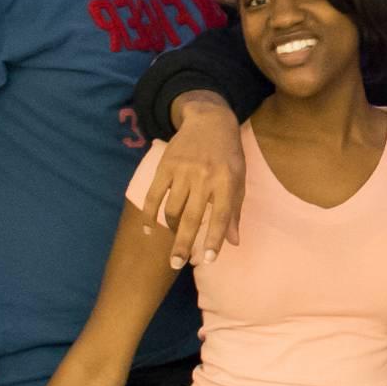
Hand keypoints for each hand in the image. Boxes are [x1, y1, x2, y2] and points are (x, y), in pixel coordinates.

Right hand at [144, 92, 245, 269]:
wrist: (209, 121)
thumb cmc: (229, 155)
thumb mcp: (239, 179)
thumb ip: (234, 211)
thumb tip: (233, 242)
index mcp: (227, 181)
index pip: (220, 216)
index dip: (214, 239)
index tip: (207, 260)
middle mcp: (204, 177)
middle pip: (191, 217)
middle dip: (183, 244)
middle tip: (177, 264)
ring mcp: (182, 171)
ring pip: (171, 209)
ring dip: (171, 229)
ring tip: (175, 240)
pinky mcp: (165, 166)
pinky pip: (153, 195)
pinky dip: (149, 214)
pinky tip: (147, 229)